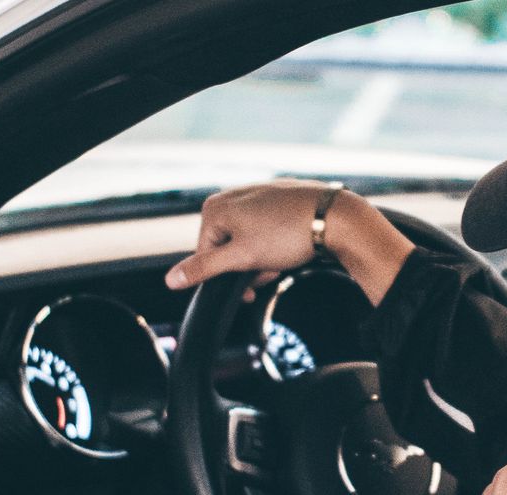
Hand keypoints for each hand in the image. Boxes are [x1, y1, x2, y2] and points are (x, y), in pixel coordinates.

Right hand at [164, 179, 414, 305]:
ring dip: (263, 258)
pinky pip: (269, 227)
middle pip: (228, 246)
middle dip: (247, 267)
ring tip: (283, 259)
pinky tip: (292, 247)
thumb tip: (171, 279)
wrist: (335, 218)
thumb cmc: (289, 235)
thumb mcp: (242, 258)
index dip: (225, 277)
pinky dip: (277, 243)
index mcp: (217, 207)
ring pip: (250, 238)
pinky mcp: (280, 197)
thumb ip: (204, 269)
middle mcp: (234, 194)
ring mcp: (258, 194)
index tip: (247, 289)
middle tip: (268, 272)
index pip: (206, 254)